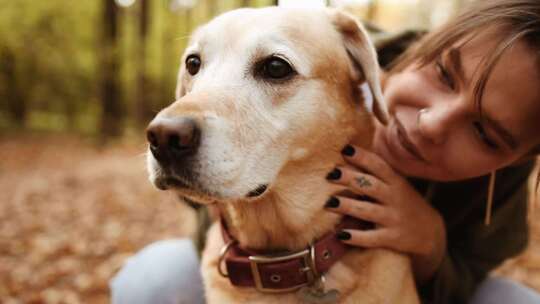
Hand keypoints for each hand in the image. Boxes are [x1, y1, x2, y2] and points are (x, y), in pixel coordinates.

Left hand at [325, 144, 446, 282]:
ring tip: (329, 203)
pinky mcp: (392, 239)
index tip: (345, 149)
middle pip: (370, 185)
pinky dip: (356, 237)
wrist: (430, 234)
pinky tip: (341, 235)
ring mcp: (393, 219)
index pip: (378, 166)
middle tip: (331, 174)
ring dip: (348, 206)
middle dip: (350, 179)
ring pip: (368, 211)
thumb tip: (347, 153)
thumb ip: (377, 172)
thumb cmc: (404, 203)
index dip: (362, 157)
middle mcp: (394, 198)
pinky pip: (371, 238)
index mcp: (395, 182)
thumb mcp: (397, 185)